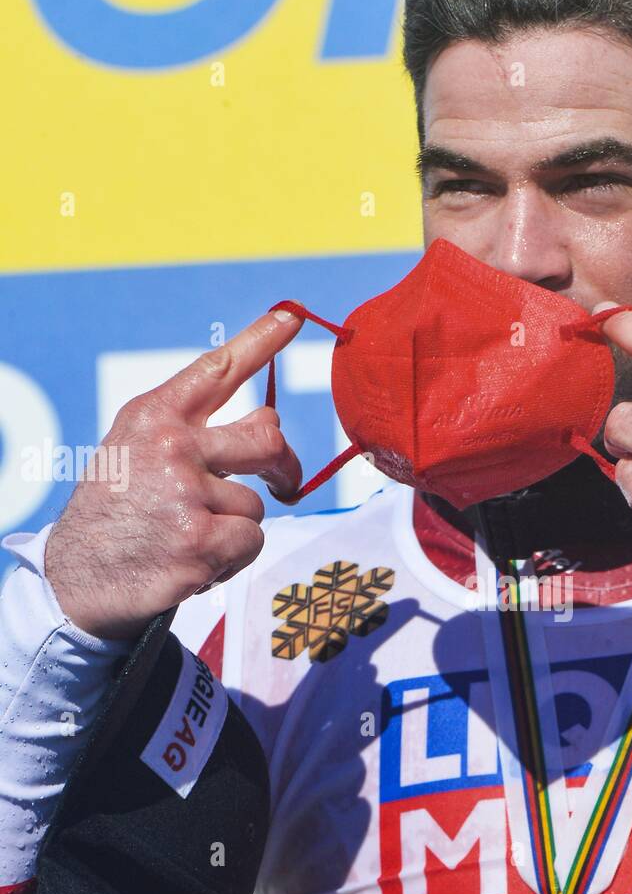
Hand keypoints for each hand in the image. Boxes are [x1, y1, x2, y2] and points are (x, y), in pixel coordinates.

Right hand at [45, 309, 303, 640]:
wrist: (78, 578)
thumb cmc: (118, 512)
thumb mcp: (135, 452)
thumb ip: (192, 432)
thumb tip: (267, 422)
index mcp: (153, 417)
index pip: (218, 370)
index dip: (261, 339)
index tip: (292, 315)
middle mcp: (171, 448)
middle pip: (265, 437)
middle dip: (283, 464)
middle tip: (286, 482)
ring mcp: (186, 495)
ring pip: (256, 503)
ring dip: (234, 526)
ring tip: (189, 536)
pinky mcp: (200, 542)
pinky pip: (251, 541)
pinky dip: (231, 557)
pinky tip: (193, 561)